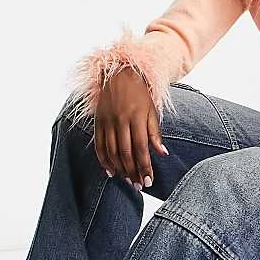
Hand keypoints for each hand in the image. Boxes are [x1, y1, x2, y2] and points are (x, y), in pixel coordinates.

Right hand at [93, 68, 167, 187]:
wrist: (118, 74)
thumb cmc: (140, 94)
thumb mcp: (152, 111)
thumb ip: (155, 133)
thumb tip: (162, 154)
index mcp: (136, 117)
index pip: (141, 148)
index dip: (145, 166)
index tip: (149, 181)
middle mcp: (120, 120)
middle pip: (126, 153)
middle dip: (132, 172)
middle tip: (138, 186)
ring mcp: (107, 121)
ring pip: (111, 151)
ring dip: (119, 169)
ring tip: (127, 181)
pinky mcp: (97, 122)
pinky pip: (98, 145)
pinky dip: (103, 160)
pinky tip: (110, 171)